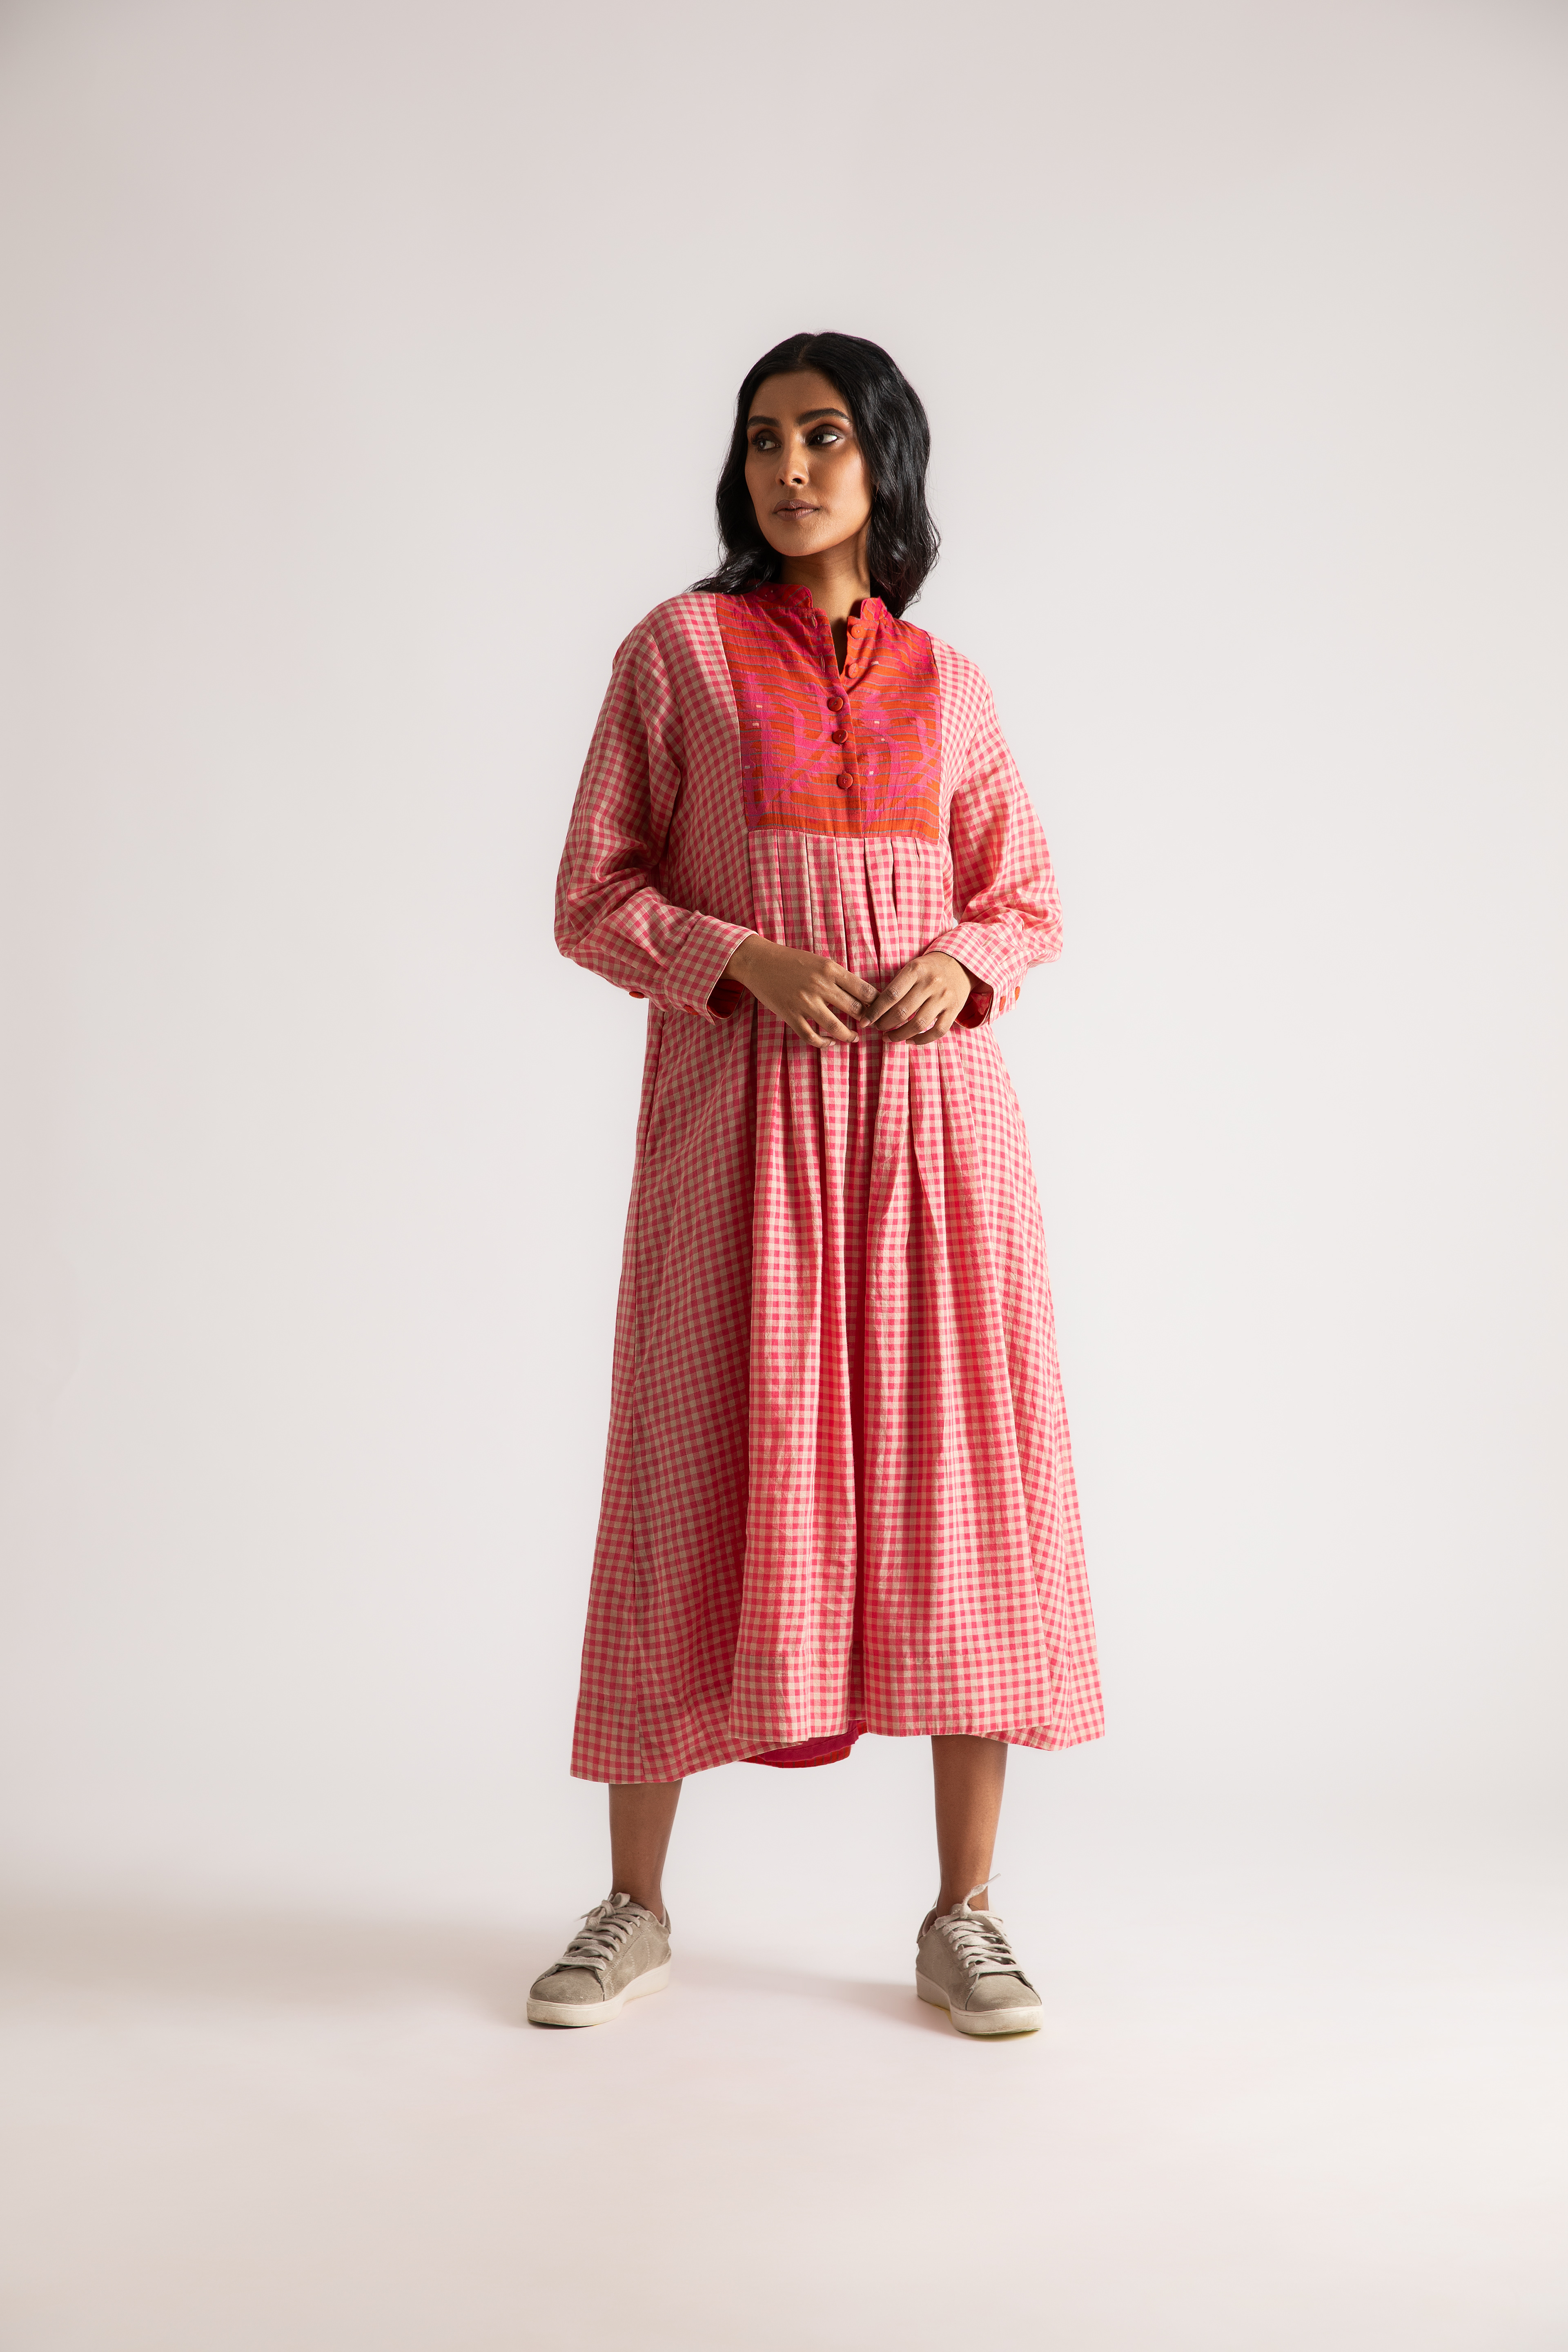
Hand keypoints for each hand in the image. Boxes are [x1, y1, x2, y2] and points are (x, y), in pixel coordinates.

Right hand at [724, 935, 876, 1046]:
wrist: (758, 962)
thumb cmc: (791, 960)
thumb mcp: (819, 961)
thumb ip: (838, 976)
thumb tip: (861, 995)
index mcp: (830, 969)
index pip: (864, 990)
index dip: (876, 1003)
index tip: (879, 1009)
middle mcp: (820, 986)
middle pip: (855, 1009)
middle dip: (866, 1020)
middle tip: (870, 1025)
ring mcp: (805, 1002)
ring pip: (836, 1027)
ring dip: (849, 1036)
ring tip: (854, 1037)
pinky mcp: (791, 1015)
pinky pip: (812, 1037)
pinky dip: (824, 1043)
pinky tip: (830, 1042)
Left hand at [864, 952, 972, 1042]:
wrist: (960, 964)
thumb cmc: (928, 969)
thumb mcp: (912, 968)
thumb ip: (896, 986)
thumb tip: (873, 1010)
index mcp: (916, 970)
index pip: (890, 995)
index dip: (875, 1011)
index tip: (864, 1022)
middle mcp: (931, 983)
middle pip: (902, 1012)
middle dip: (885, 1024)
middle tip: (877, 1028)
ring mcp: (944, 997)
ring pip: (918, 1024)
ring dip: (900, 1035)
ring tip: (889, 1037)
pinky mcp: (954, 1009)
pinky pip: (937, 1031)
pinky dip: (921, 1040)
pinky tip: (909, 1041)